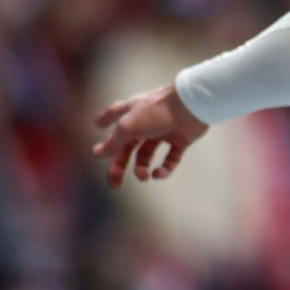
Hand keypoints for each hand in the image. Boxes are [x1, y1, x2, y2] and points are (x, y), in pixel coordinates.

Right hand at [91, 84, 208, 187]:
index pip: (113, 114)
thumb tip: (97, 153)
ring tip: (142, 176)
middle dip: (119, 164)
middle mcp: (146, 120)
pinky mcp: (181, 139)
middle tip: (114, 183)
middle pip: (127, 145)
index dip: (104, 120)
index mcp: (131, 111)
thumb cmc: (156, 112)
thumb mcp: (128, 127)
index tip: (98, 126)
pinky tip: (158, 174)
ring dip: (141, 168)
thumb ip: (113, 141)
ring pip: (147, 154)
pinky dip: (164, 169)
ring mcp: (164, 130)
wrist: (192, 106)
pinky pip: (170, 159)